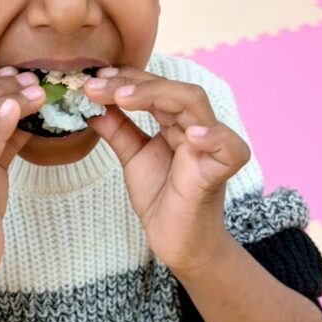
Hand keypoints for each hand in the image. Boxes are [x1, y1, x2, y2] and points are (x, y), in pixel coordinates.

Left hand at [85, 68, 250, 277]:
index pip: (154, 87)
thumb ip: (117, 129)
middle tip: (97, 87)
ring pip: (195, 104)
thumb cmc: (161, 197)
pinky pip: (229, 147)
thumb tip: (92, 104)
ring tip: (123, 98)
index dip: (126, 79)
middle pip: (172, 89)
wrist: (177, 242)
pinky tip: (190, 134)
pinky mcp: (221, 170)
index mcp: (176, 121)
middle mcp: (195, 126)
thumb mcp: (132, 158)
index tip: (92, 80)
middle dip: (134, 84)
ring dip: (158, 95)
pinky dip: (213, 136)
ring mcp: (210, 146)